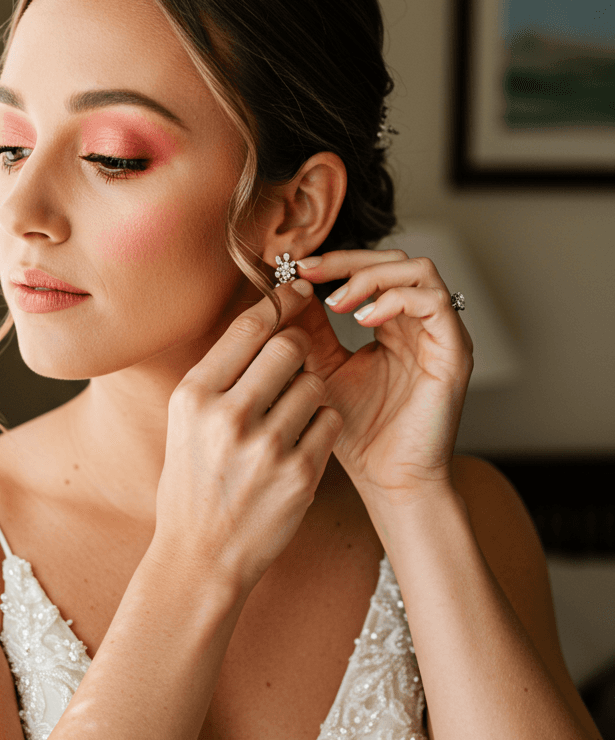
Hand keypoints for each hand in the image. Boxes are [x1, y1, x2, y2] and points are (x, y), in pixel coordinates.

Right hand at [154, 280, 342, 594]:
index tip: (296, 291)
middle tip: (294, 364)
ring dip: (310, 391)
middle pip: (289, 347)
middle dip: (298, 349)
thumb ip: (221, 373)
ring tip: (289, 416)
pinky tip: (300, 443)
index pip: (248, 327)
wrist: (201, 558)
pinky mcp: (300, 474)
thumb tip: (265, 317)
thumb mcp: (186, 422)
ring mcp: (266, 447)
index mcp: (193, 396)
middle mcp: (227, 417)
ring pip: (315, 382)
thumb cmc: (194, 483)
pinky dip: (321, 425)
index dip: (279, 302)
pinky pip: (329, 420)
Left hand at [295, 249, 473, 500]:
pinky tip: (362, 321)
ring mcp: (442, 334)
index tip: (293, 269)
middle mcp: (422, 323)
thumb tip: (285, 289)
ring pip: (418, 269)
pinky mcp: (455, 351)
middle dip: (348, 260)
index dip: (333, 262)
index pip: (370, 269)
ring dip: (371, 276)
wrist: (388, 481)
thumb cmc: (358, 434)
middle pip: (395, 259)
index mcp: (394, 324)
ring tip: (334, 303)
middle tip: (307, 272)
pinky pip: (433, 301)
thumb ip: (310, 330)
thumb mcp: (322, 369)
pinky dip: (394, 300)